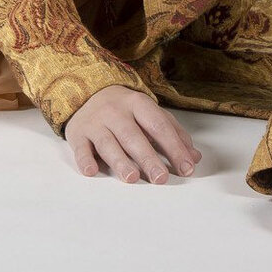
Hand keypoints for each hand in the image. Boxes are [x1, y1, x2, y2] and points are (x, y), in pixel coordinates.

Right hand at [62, 84, 201, 183]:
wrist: (87, 93)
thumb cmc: (125, 110)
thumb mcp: (150, 114)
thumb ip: (173, 134)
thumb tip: (194, 157)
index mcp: (138, 104)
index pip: (159, 125)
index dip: (173, 147)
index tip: (186, 167)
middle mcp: (115, 111)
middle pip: (133, 136)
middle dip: (147, 158)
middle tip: (160, 178)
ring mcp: (95, 122)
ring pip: (107, 143)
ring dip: (119, 161)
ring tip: (131, 177)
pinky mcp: (77, 134)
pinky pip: (81, 148)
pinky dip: (85, 160)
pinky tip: (92, 171)